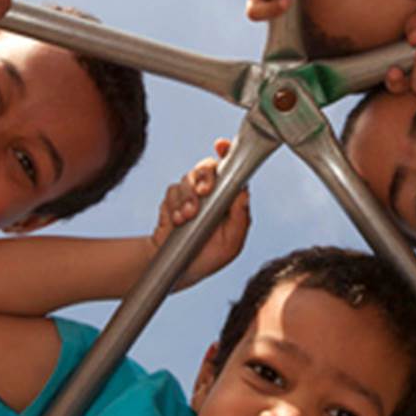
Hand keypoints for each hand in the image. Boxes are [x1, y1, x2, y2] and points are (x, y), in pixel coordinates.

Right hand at [153, 140, 251, 288]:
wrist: (179, 270)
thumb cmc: (210, 256)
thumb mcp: (232, 244)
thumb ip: (240, 218)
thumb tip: (244, 193)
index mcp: (230, 198)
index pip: (232, 169)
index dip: (227, 152)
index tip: (221, 146)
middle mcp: (211, 192)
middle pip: (207, 167)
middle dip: (204, 176)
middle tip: (203, 191)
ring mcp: (190, 194)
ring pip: (188, 178)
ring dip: (188, 197)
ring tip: (188, 217)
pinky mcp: (172, 200)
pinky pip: (172, 192)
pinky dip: (174, 205)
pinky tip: (178, 221)